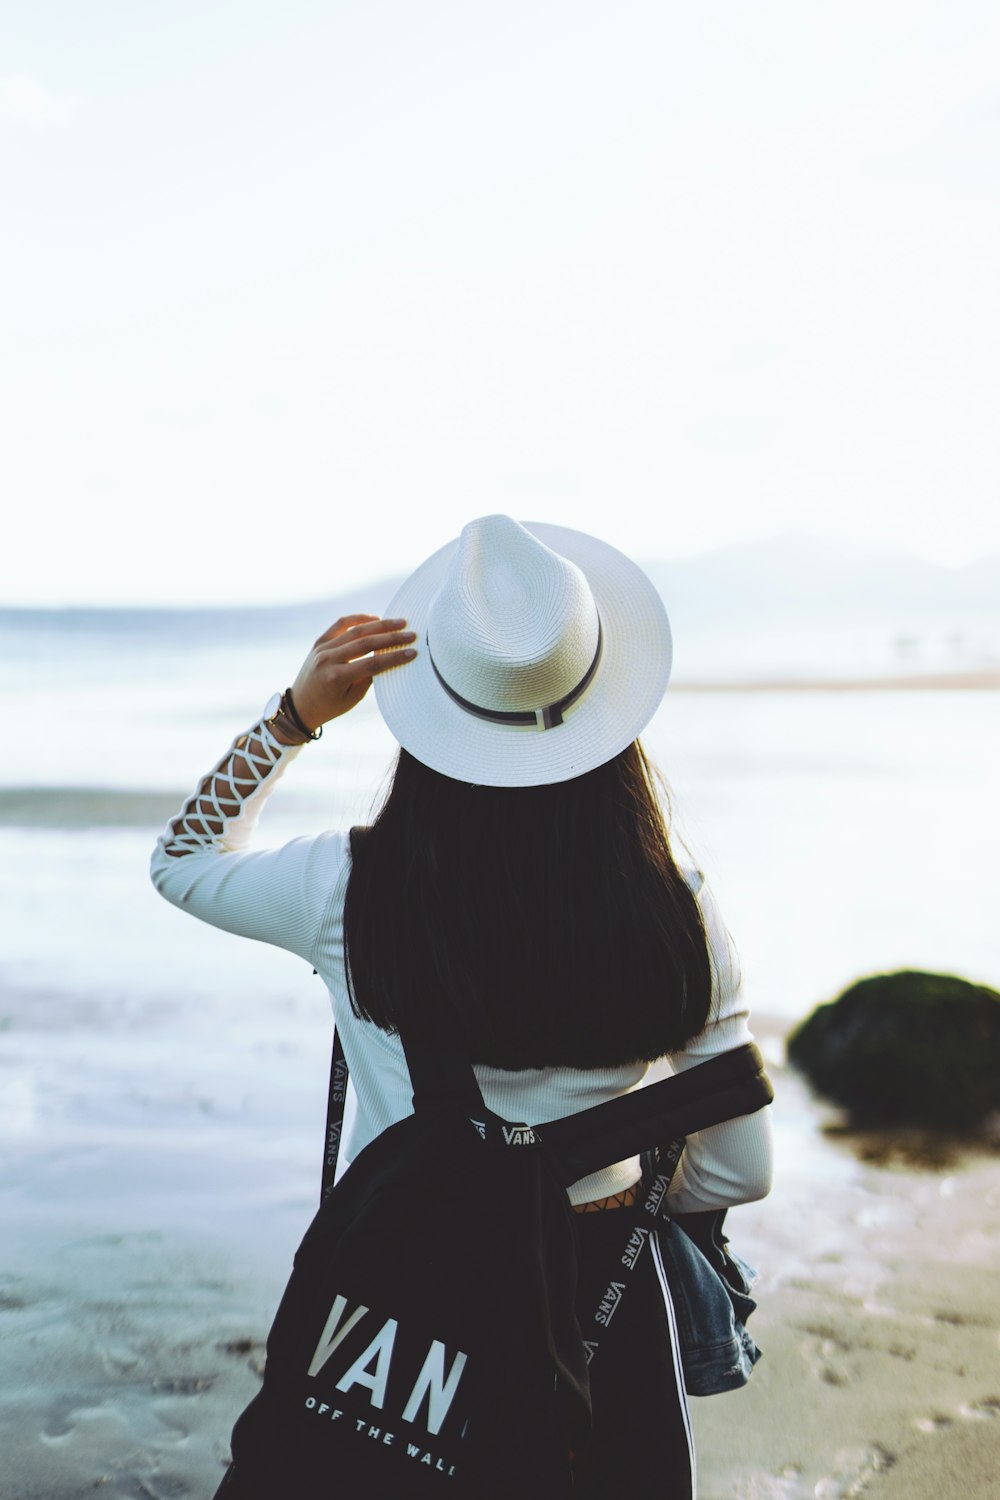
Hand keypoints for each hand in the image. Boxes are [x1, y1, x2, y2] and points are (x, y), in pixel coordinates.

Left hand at [287, 616, 416, 730]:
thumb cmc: (330, 706)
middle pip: (365, 644)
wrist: (300, 705)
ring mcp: (322, 648)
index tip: (412, 652)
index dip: (394, 657)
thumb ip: (368, 677)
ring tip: (398, 623)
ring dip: (379, 625)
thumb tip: (387, 657)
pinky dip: (357, 619)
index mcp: (337, 677)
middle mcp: (328, 660)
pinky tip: (374, 618)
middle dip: (391, 638)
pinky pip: (340, 625)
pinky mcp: (319, 642)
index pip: (372, 664)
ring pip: (355, 631)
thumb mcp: (352, 698)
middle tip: (410, 634)